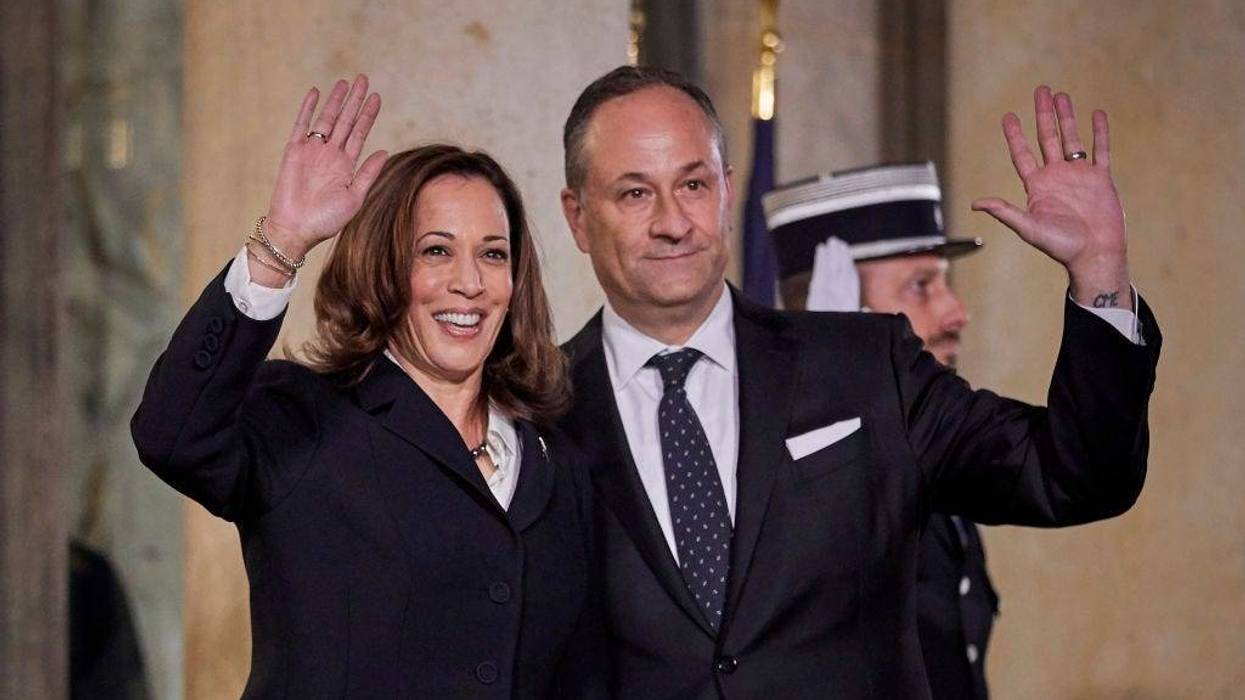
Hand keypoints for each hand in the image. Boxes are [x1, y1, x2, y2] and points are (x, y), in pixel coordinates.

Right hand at [264, 74, 387, 260]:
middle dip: (354, 100)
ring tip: (345, 82)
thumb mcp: (354, 198)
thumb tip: (384, 152)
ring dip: (335, 101)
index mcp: (346, 165)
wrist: (296, 229)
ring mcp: (312, 151)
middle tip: (363, 79)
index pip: (360, 133)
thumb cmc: (325, 221)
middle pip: (345, 120)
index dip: (367, 115)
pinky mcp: (294, 151)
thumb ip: (368, 174)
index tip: (376, 97)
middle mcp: (331, 155)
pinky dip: (308, 109)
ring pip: (326, 119)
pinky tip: (316, 93)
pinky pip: (301, 125)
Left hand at [971, 86, 1130, 309]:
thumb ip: (1005, 211)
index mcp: (1037, 186)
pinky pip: (1100, 149)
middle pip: (1047, 138)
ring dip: (1067, 117)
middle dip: (1043, 115)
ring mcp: (1079, 175)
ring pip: (1072, 138)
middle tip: (1040, 90)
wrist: (1095, 254)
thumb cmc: (1060, 246)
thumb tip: (975, 203)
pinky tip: (1096, 114)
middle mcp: (1056, 176)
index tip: (1008, 116)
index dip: (1015, 136)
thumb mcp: (1028, 227)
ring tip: (1061, 96)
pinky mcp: (1101, 178)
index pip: (1022, 154)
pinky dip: (1099, 132)